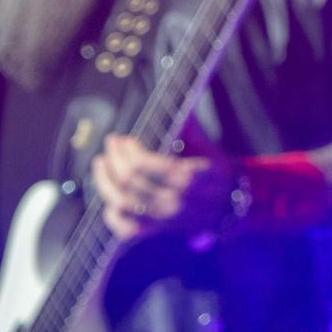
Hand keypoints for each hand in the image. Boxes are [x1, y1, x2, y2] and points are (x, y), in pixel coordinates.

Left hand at [91, 133, 239, 242]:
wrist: (230, 205)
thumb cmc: (217, 172)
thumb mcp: (208, 147)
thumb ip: (189, 127)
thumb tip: (178, 101)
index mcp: (186, 177)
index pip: (143, 165)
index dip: (128, 150)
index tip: (124, 139)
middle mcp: (173, 201)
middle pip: (128, 181)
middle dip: (114, 159)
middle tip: (111, 143)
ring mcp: (163, 219)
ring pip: (121, 204)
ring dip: (105, 182)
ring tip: (101, 164)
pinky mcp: (157, 230)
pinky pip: (126, 230)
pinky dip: (113, 215)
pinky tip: (109, 200)